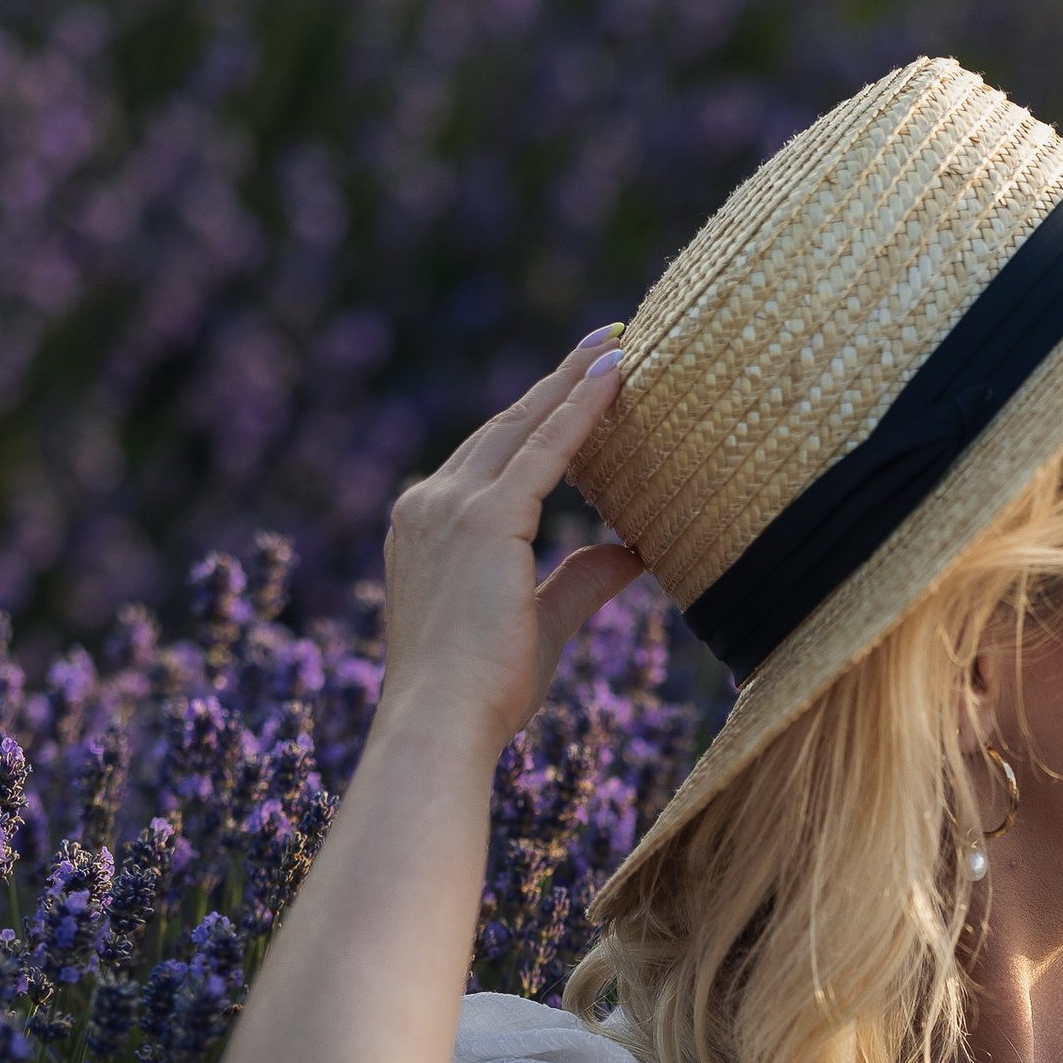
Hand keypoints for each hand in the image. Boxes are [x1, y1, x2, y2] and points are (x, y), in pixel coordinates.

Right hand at [377, 330, 647, 748]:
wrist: (442, 722)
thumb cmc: (483, 690)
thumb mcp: (541, 622)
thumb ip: (582, 579)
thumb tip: (632, 553)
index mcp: (430, 526)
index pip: (493, 457)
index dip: (537, 417)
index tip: (574, 381)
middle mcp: (431, 502)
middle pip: (507, 427)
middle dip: (557, 382)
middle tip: (605, 340)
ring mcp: (452, 505)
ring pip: (526, 426)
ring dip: (573, 381)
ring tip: (617, 344)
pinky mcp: (486, 518)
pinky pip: (546, 448)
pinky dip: (582, 409)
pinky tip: (615, 375)